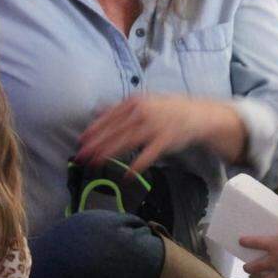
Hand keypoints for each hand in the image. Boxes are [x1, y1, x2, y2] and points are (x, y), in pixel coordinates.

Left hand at [76, 95, 243, 175]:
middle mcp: (142, 113)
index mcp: (135, 102)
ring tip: (97, 164)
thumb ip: (121, 108)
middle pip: (114, 131)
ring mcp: (154, 127)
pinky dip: (137, 166)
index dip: (94, 130)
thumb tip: (97, 111)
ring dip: (110, 154)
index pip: (109, 117)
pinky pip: (148, 155)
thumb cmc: (166, 110)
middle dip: (96, 145)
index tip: (81, 141)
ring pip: (127, 142)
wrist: (197, 114)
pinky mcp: (165, 140)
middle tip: (82, 156)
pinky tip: (127, 175)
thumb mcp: (143, 102)